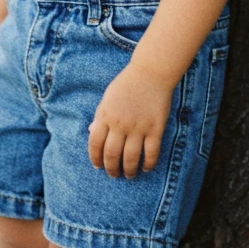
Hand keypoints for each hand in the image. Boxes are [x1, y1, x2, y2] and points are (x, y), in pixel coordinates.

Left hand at [88, 60, 173, 178]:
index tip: (98, 166)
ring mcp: (138, 128)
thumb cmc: (126, 84)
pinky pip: (151, 153)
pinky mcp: (155, 129)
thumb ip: (100, 116)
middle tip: (114, 174)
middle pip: (111, 155)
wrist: (150, 73)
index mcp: (105, 116)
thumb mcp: (107, 98)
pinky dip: (148, 164)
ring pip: (130, 158)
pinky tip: (146, 167)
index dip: (95, 158)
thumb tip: (92, 132)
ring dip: (128, 170)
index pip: (95, 144)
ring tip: (129, 174)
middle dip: (111, 169)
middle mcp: (120, 124)